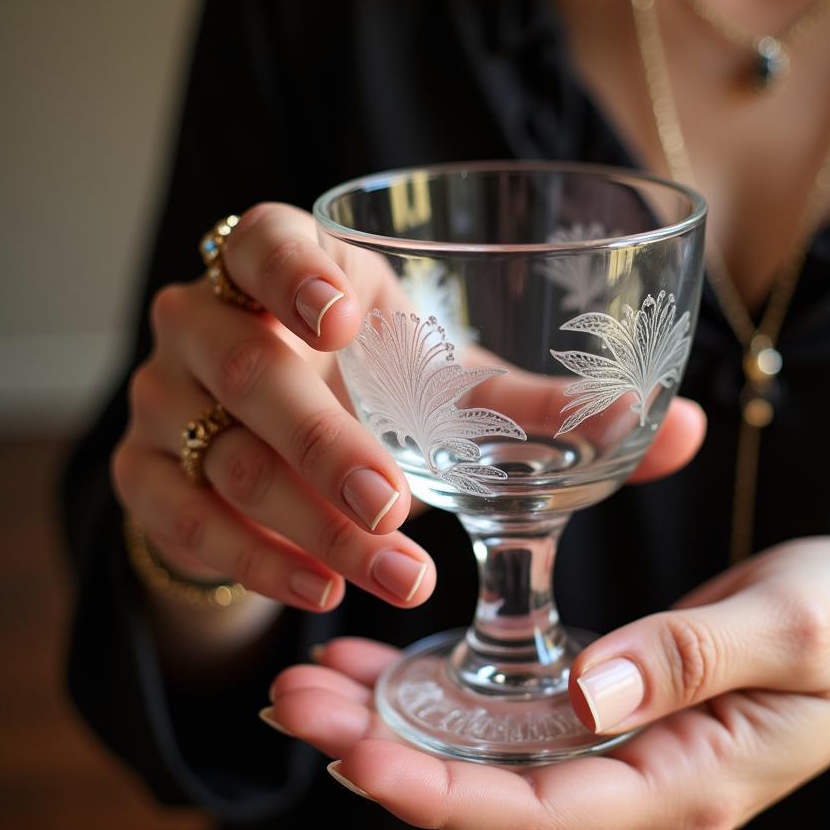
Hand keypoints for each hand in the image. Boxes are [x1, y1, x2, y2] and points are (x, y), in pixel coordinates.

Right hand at [112, 202, 704, 610]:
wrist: (287, 453)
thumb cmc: (382, 398)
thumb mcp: (456, 394)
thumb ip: (552, 410)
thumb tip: (684, 429)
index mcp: (292, 275)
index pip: (263, 240)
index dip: (293, 270)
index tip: (346, 318)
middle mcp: (212, 324)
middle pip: (249, 367)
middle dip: (324, 443)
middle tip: (395, 506)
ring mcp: (167, 400)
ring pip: (221, 458)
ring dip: (308, 522)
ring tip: (393, 575)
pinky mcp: (145, 474)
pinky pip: (180, 521)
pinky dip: (250, 561)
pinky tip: (318, 589)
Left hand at [265, 537, 829, 829]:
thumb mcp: (792, 630)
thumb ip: (690, 662)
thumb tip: (586, 691)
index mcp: (688, 785)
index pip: (542, 809)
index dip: (442, 791)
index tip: (356, 756)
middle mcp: (642, 791)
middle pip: (492, 792)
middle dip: (387, 754)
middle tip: (295, 703)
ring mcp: (622, 762)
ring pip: (490, 760)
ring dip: (398, 726)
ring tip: (312, 684)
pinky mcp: (612, 724)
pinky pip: (515, 724)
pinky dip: (445, 698)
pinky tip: (383, 666)